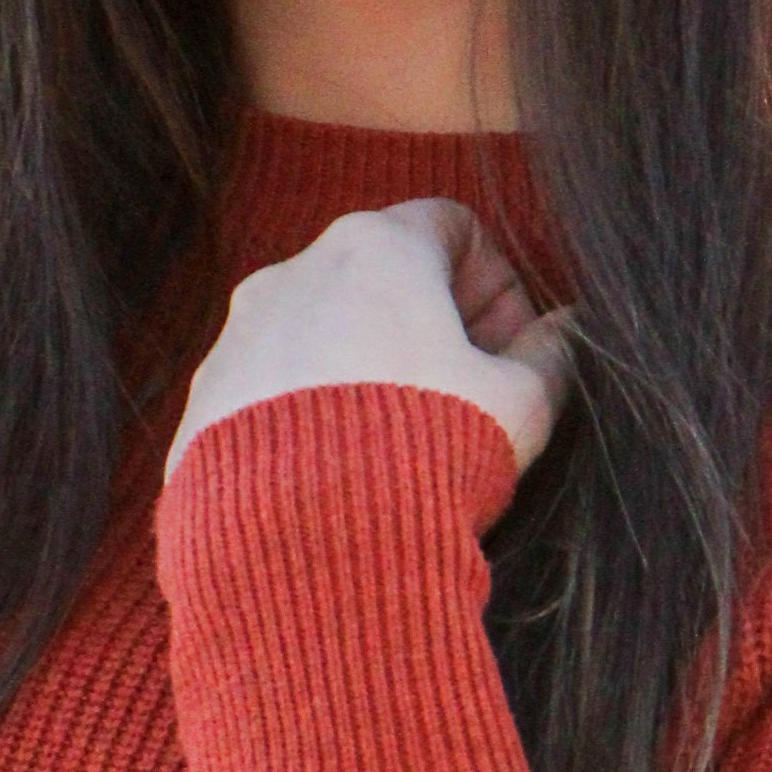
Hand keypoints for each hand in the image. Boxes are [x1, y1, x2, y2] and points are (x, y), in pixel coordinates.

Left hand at [167, 197, 573, 485]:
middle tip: (462, 397)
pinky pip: (269, 387)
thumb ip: (552, 354)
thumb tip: (567, 329)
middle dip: (430, 325)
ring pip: (320, 330)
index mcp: (376, 249)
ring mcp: (238, 335)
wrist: (304, 545)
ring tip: (398, 445)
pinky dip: (308, 411)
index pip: (451, 226)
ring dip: (366, 368)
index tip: (510, 348)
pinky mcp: (204, 400)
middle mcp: (294, 273)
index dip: (496, 283)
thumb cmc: (426, 454)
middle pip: (379, 275)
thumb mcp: (519, 405)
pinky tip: (337, 475)